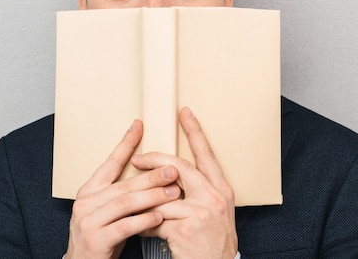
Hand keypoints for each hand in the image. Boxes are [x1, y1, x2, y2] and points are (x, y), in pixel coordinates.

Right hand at [65, 119, 181, 258]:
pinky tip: (159, 216)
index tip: (139, 125)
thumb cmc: (101, 238)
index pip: (110, 162)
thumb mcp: (109, 212)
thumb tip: (155, 176)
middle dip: (151, 176)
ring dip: (153, 197)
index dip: (125, 144)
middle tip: (174, 169)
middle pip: (124, 184)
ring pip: (125, 203)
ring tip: (174, 192)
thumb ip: (124, 195)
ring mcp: (88, 220)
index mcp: (90, 190)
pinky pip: (124, 226)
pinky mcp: (95, 240)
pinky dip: (144, 220)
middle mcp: (85, 202)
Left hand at [132, 108, 237, 258]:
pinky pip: (155, 219)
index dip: (195, 132)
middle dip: (155, 160)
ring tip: (135, 208)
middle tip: (138, 159)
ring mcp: (201, 212)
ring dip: (145, 202)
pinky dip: (145, 226)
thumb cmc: (211, 246)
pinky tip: (142, 231)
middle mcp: (215, 197)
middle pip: (179, 167)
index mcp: (222, 190)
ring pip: (162, 195)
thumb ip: (197, 193)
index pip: (206, 154)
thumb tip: (170, 177)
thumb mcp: (213, 214)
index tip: (184, 113)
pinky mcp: (186, 228)